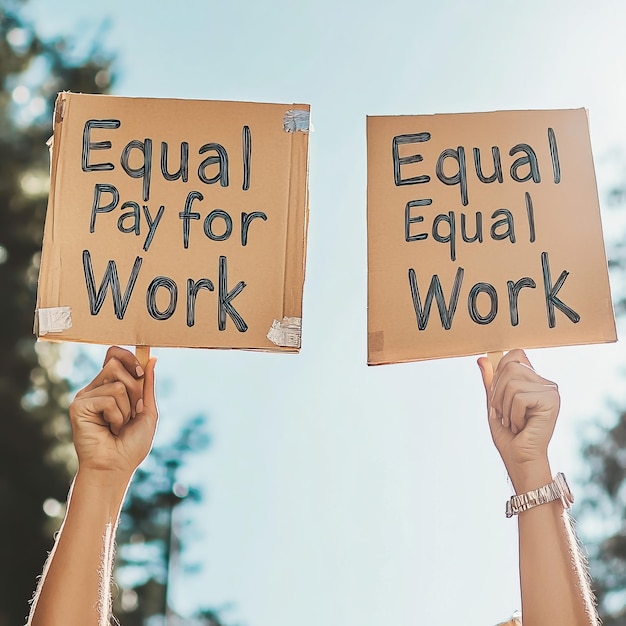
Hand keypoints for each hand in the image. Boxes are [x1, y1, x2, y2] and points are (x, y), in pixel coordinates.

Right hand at [69, 346, 157, 475]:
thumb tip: (152, 359)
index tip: (140, 372)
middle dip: (135, 389)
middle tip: (132, 412)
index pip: (113, 355)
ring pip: (117, 383)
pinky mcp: (78, 406)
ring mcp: (85, 397)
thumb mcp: (147, 411)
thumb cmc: (131, 444)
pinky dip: (117, 416)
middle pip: (117, 364)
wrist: (116, 467)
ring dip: (127, 408)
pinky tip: (110, 429)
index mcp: (110, 386)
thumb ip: (148, 385)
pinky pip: (108, 399)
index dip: (127, 357)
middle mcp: (96, 388)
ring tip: (118, 425)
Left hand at [477, 350, 559, 487]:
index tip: (500, 394)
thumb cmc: (509, 435)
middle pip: (509, 367)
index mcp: (533, 380)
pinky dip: (513, 415)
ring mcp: (550, 390)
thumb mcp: (494, 404)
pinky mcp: (551, 400)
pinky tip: (522, 426)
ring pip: (512, 383)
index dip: (501, 371)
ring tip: (515, 422)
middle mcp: (544, 382)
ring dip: (505, 407)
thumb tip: (482, 359)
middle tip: (507, 414)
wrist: (520, 458)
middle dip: (498, 394)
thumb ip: (490, 382)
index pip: (515, 355)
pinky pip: (519, 398)